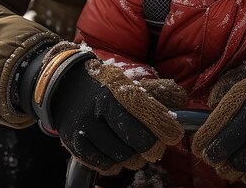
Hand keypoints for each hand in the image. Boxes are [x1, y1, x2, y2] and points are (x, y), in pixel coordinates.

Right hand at [18, 43, 184, 174]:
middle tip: (156, 147)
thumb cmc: (104, 85)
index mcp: (116, 87)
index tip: (174, 135)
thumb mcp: (127, 80)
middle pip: (136, 139)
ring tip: (137, 152)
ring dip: (134, 157)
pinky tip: (119, 156)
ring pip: (121, 155)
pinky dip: (115, 164)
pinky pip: (102, 164)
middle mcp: (99, 106)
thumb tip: (181, 99)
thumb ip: (154, 91)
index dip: (164, 126)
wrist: (64, 85)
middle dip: (151, 146)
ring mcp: (85, 125)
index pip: (145, 110)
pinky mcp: (75, 142)